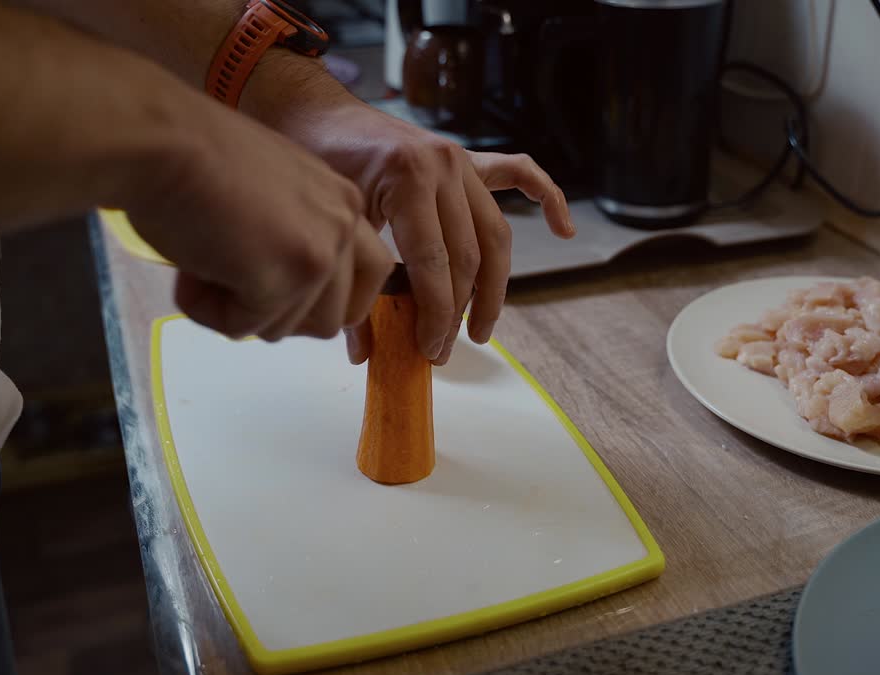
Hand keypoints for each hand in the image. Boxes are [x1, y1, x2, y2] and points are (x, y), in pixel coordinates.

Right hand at [123, 93, 393, 341]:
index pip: (372, 275)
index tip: (284, 297)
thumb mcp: (268, 193)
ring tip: (203, 260)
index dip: (326, 299)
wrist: (162, 139)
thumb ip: (293, 234)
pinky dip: (206, 310)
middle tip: (232, 278)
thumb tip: (284, 293)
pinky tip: (190, 267)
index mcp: (343, 200)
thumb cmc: (194, 159)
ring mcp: (319, 254)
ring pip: (287, 329)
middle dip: (278, 314)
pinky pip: (242, 327)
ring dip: (237, 310)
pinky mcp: (285, 281)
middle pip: (334, 318)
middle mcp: (343, 225)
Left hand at [281, 103, 575, 365]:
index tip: (430, 350)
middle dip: (459, 311)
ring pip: (494, 234)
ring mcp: (461, 160)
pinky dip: (547, 199)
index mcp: (409, 181)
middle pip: (469, 256)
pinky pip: (518, 174)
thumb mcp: (335, 226)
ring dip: (493, 287)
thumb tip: (365, 355)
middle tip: (444, 349)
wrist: (317, 114)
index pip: (435, 265)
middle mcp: (445, 168)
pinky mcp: (468, 157)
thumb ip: (355, 287)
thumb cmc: (318, 168)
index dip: (436, 315)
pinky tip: (563, 230)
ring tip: (481, 327)